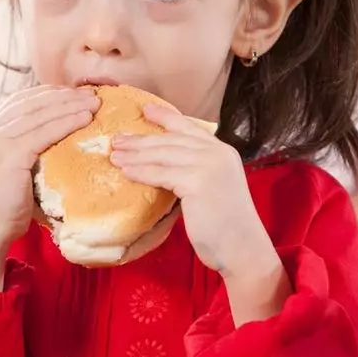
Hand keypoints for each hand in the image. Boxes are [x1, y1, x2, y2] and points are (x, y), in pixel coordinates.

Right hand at [0, 86, 99, 284]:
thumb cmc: (6, 207)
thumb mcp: (14, 168)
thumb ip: (27, 146)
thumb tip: (61, 131)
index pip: (21, 101)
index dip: (50, 93)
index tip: (75, 93)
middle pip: (31, 103)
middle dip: (65, 96)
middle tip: (92, 94)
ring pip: (40, 114)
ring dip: (71, 105)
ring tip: (95, 103)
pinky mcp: (7, 155)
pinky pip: (44, 133)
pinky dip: (67, 122)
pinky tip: (85, 119)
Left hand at [110, 105, 276, 279]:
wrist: (242, 246)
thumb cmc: (226, 225)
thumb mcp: (214, 188)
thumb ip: (196, 172)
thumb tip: (164, 167)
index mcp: (223, 152)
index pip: (189, 128)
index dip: (166, 117)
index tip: (145, 110)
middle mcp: (218, 153)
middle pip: (171, 140)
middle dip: (142, 139)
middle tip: (118, 140)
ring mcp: (209, 165)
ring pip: (163, 154)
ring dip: (136, 154)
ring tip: (115, 155)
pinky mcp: (197, 181)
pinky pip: (161, 173)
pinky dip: (141, 171)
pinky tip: (126, 171)